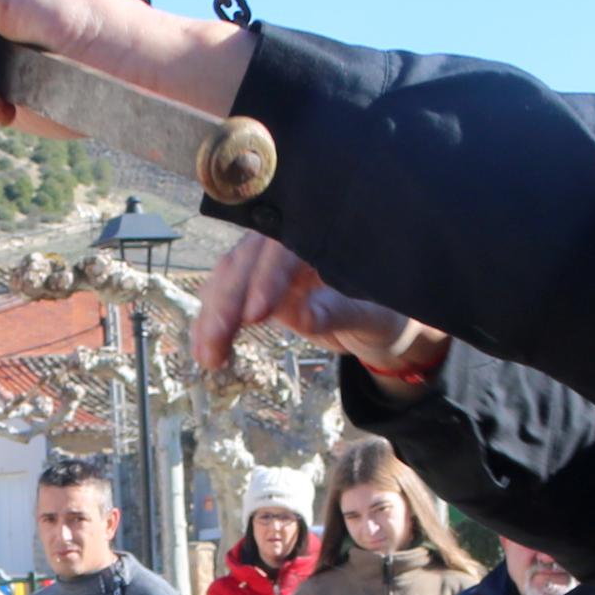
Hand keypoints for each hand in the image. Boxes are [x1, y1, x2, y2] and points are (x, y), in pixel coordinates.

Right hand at [185, 233, 452, 387]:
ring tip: (207, 356)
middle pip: (247, 260)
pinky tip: (204, 349)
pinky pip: (227, 297)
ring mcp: (270, 264)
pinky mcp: (258, 287)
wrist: (383, 325)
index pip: (286, 249)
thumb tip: (302, 315)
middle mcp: (291, 242)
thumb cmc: (390, 313)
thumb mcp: (375, 316)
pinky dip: (212, 323)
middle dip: (228, 301)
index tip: (256, 315)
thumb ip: (340, 312)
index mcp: (326, 238)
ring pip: (229, 277)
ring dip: (213, 315)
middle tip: (217, 341)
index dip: (267, 279)